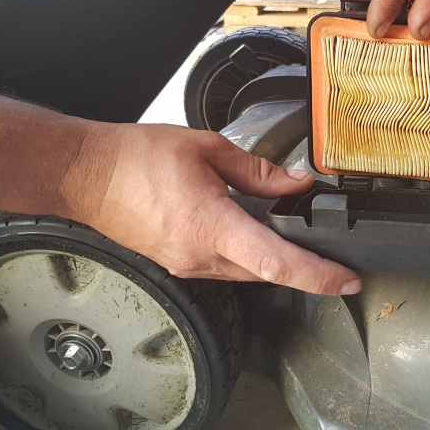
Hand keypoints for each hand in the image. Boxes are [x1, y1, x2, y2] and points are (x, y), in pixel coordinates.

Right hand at [67, 123, 361, 295]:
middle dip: (303, 267)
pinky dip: (247, 256)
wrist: (84, 174)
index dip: (317, 275)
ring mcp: (186, 265)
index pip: (276, 262)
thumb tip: (294, 183)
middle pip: (267, 272)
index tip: (345, 280)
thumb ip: (258, 170)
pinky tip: (252, 236)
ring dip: (274, 261)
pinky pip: (224, 268)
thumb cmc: (135, 158)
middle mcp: (198, 255)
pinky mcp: (177, 264)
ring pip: (246, 273)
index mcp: (209, 225)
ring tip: (294, 240)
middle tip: (332, 257)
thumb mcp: (206, 149)